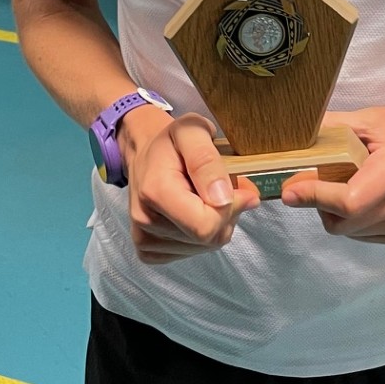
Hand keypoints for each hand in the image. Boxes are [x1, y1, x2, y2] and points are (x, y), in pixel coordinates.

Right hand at [122, 110, 258, 264]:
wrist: (145, 154)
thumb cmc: (170, 141)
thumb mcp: (192, 131)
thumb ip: (207, 161)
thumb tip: (223, 199)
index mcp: (155, 192)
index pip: (206, 226)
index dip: (231, 208)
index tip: (239, 186)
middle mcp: (145, 222)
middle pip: (209, 238)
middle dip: (227, 213)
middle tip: (223, 186)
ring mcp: (145, 240)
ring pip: (206, 246)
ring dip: (218, 222)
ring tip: (206, 195)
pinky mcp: (149, 252)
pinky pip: (193, 252)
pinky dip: (203, 233)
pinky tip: (195, 211)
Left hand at [280, 105, 384, 243]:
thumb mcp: (375, 119)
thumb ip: (334, 128)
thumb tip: (297, 133)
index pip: (346, 202)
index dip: (314, 197)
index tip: (290, 191)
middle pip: (341, 222)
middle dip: (320, 203)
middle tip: (317, 179)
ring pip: (350, 232)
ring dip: (336, 213)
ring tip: (347, 183)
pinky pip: (365, 235)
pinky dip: (355, 220)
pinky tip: (363, 196)